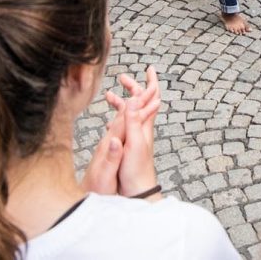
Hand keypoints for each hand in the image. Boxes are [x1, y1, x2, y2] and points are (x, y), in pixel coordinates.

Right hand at [83, 70, 150, 194]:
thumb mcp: (134, 143)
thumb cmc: (136, 170)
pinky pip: (124, 128)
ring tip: (109, 95)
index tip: (149, 68)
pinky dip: (117, 120)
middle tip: (123, 77)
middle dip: (133, 88)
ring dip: (123, 103)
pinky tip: (109, 123)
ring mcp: (136, 137)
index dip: (151, 82)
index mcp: (144, 125)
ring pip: (130, 115)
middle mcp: (142, 128)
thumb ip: (134, 121)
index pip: (151, 97)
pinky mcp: (129, 146)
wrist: (137, 191)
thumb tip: (136, 98)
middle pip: (140, 103)